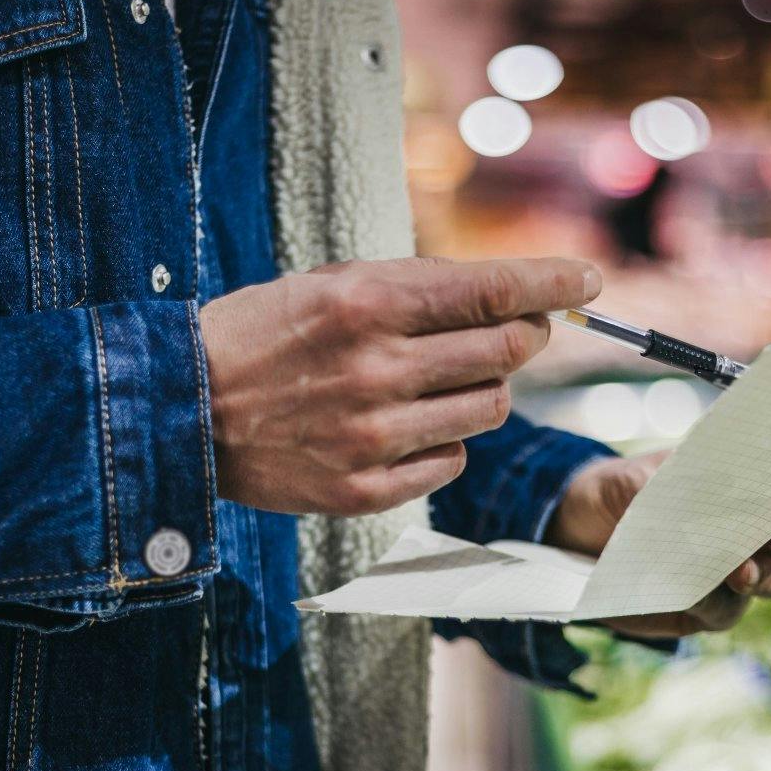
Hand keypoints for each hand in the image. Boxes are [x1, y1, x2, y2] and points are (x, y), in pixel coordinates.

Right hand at [200, 256, 598, 514]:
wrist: (182, 416)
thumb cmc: (261, 337)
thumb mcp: (328, 284)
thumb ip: (415, 287)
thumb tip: (507, 295)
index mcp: (368, 305)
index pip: (493, 291)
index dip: (553, 284)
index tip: (587, 280)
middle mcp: (377, 370)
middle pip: (506, 352)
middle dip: (521, 336)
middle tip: (507, 332)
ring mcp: (373, 436)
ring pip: (489, 410)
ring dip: (482, 390)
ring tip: (436, 382)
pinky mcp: (366, 490)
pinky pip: (451, 461)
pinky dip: (443, 441)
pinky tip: (405, 426)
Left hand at [545, 450, 770, 638]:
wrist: (580, 526)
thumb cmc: (621, 489)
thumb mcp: (633, 478)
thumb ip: (660, 490)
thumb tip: (683, 512)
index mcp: (744, 497)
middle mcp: (746, 540)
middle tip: (754, 560)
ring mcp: (725, 579)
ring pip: (762, 588)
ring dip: (752, 584)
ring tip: (735, 578)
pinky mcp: (700, 609)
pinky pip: (721, 611)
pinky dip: (711, 604)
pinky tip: (693, 596)